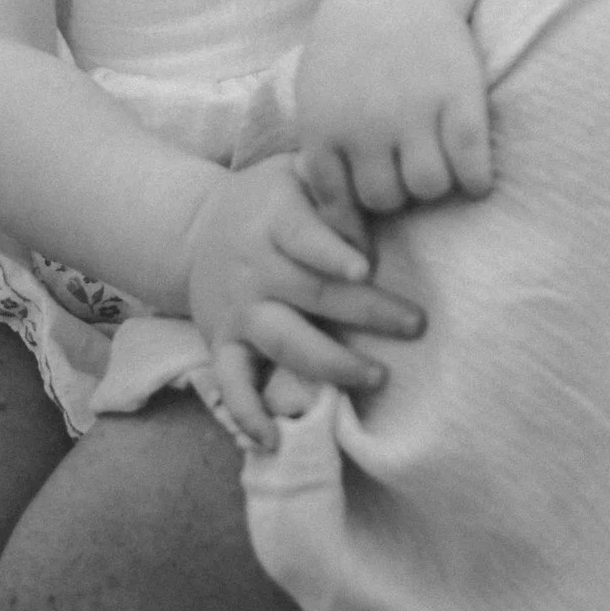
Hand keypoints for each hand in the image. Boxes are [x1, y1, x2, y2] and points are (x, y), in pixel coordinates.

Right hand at [183, 153, 423, 446]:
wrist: (194, 229)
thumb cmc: (266, 197)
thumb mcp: (292, 170)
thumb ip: (331, 179)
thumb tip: (383, 186)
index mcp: (274, 220)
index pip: (304, 237)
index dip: (332, 252)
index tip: (364, 268)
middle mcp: (255, 268)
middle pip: (311, 292)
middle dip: (365, 312)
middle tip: (415, 324)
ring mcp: (238, 311)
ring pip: (284, 341)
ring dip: (331, 364)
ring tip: (376, 377)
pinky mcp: (222, 345)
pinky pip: (231, 384)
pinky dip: (248, 415)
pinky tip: (274, 440)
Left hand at [296, 0, 492, 233]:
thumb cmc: (353, 44)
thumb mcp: (317, 92)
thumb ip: (323, 149)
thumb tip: (340, 222)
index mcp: (325, 125)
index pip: (337, 201)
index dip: (356, 213)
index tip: (374, 197)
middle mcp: (367, 124)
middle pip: (386, 200)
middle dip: (398, 191)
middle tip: (408, 170)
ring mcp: (414, 110)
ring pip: (430, 188)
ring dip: (436, 183)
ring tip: (440, 162)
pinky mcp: (459, 96)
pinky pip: (472, 165)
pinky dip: (477, 178)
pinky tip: (475, 169)